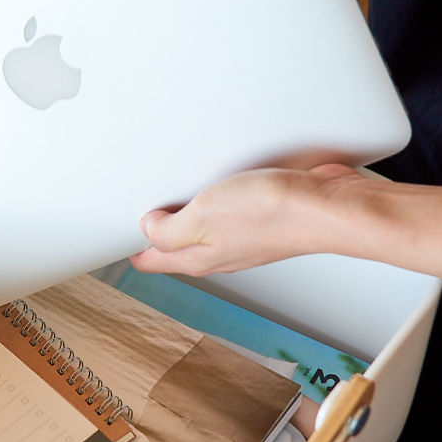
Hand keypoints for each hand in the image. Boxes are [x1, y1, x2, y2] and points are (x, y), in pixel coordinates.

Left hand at [131, 163, 362, 277]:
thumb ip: (168, 229)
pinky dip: (213, 197)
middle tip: (138, 204)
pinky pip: (226, 210)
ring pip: (200, 226)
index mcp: (197, 258)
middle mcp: (218, 252)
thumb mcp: (202, 217)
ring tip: (171, 190)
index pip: (150, 260)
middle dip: (152, 227)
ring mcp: (240, 236)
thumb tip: (148, 227)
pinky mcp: (260, 216)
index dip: (128, 246)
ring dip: (183, 209)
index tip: (111, 231)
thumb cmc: (274, 214)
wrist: (329, 207)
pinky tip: (214, 180)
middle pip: (173, 244)